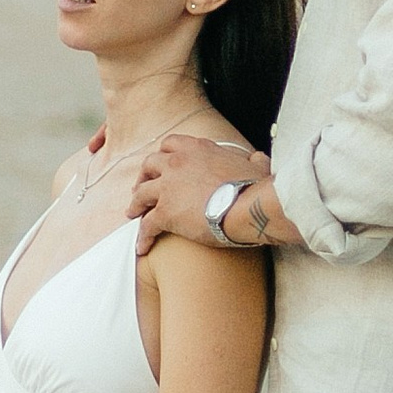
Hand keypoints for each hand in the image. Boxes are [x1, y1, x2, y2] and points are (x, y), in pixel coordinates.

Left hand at [130, 128, 265, 253]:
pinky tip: (142, 247)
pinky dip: (142, 236)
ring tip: (132, 213)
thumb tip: (259, 159)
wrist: (249, 206)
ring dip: (135, 203)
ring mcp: (168, 187)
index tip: (163, 164)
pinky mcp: (165, 213)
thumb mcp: (257, 166)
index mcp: (198, 149)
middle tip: (142, 187)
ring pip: (141, 194)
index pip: (171, 144)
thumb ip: (254, 160)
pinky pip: (146, 225)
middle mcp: (178, 163)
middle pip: (150, 164)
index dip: (164, 155)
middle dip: (144, 176)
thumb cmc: (256, 187)